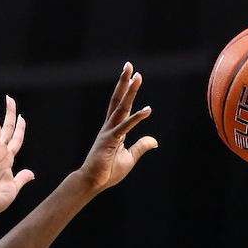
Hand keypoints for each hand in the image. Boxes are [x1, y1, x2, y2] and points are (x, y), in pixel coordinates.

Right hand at [0, 94, 34, 219]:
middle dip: (8, 112)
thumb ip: (22, 178)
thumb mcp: (15, 187)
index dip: (20, 128)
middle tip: (9, 98)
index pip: (15, 139)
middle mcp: (0, 152)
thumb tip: (31, 173)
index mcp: (8, 159)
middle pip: (6, 127)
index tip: (22, 117)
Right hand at [76, 62, 156, 191]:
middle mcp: (110, 126)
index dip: (126, 90)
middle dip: (124, 82)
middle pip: (118, 100)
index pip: (121, 105)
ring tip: (137, 76)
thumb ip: (141, 146)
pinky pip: (125, 127)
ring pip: (121, 107)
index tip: (132, 75)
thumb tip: (154, 140)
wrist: (93, 182)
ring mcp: (109, 132)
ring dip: (130, 92)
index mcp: (114, 129)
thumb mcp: (130, 157)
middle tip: (129, 65)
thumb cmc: (108, 171)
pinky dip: (137, 118)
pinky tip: (147, 110)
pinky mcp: (110, 140)